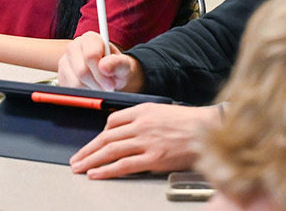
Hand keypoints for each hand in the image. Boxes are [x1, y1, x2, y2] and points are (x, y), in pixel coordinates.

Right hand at [57, 32, 142, 91]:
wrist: (110, 75)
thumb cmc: (116, 67)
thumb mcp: (124, 64)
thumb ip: (117, 63)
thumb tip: (104, 66)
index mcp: (90, 38)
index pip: (90, 56)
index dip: (101, 73)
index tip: (111, 82)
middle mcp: (74, 47)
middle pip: (82, 71)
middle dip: (97, 83)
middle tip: (107, 87)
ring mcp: (64, 62)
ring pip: (75, 83)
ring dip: (91, 89)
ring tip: (100, 86)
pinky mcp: (61, 76)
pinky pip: (70, 90)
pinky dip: (83, 93)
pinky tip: (91, 87)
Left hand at [69, 103, 217, 178]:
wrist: (210, 130)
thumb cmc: (191, 123)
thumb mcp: (163, 111)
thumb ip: (144, 119)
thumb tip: (128, 130)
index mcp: (143, 111)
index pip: (112, 121)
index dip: (100, 134)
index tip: (94, 144)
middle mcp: (141, 125)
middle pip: (106, 137)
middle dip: (88, 150)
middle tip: (76, 159)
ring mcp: (146, 142)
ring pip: (110, 151)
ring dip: (91, 160)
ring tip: (79, 168)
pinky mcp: (153, 158)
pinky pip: (124, 165)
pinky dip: (107, 170)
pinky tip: (96, 174)